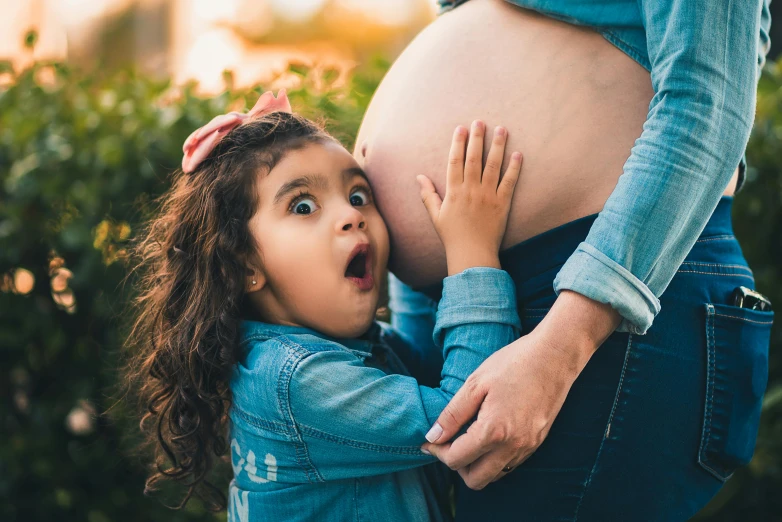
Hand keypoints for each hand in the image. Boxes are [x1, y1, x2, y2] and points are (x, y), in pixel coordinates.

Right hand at [417, 121, 521, 274]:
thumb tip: (418, 177)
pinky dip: (514, 168)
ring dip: (498, 146)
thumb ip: (428, 194)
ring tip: (502, 129)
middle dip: (477, 138)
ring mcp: (488, 196)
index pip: (455, 161)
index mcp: (454, 191)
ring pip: (493, 166)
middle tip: (481, 121)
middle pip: (474, 158)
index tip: (461, 128)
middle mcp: (471, 190)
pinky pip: (509, 182)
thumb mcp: (435, 215)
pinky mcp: (502, 204)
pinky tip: (518, 154)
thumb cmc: (452, 236)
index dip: (458, 143)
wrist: (472, 254)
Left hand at [420, 290, 621, 490]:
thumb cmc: (513, 363)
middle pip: (476, 480)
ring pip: (494, 475)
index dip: (437, 452)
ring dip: (476, 464)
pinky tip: (488, 435)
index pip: (457, 460)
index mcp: (494, 431)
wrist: (555, 356)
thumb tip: (432, 436)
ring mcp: (528, 447)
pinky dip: (494, 458)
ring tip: (467, 437)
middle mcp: (513, 446)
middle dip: (456, 465)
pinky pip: (510, 464)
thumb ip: (452, 414)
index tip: (430, 440)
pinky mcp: (538, 442)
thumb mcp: (476, 383)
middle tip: (448, 442)